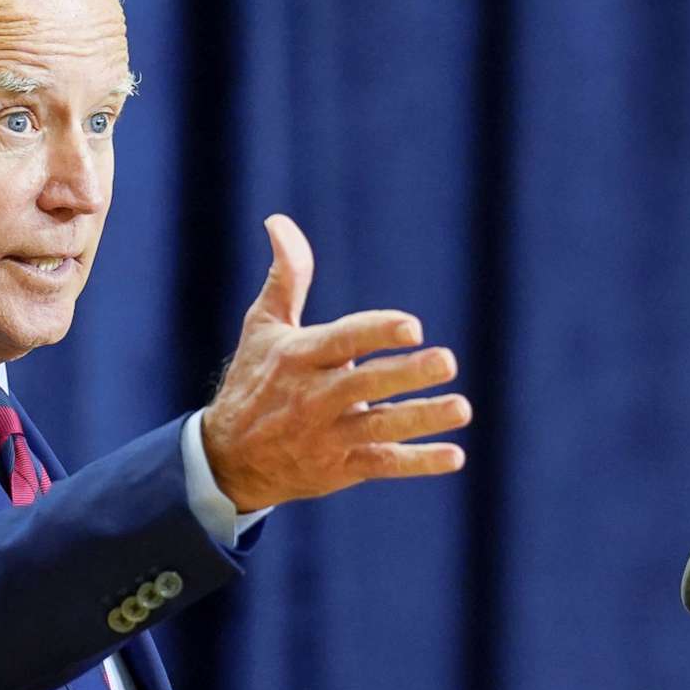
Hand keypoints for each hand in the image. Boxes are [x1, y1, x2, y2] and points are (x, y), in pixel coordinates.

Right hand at [198, 214, 470, 510]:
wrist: (228, 459)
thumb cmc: (254, 380)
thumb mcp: (263, 326)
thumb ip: (286, 276)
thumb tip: (279, 221)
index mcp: (299, 357)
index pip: (343, 341)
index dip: (377, 333)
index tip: (412, 327)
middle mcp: (312, 397)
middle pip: (365, 384)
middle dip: (406, 373)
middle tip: (447, 361)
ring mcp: (327, 435)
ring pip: (379, 426)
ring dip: (422, 418)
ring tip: (462, 407)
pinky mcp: (339, 468)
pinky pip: (383, 464)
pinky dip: (418, 462)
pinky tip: (454, 456)